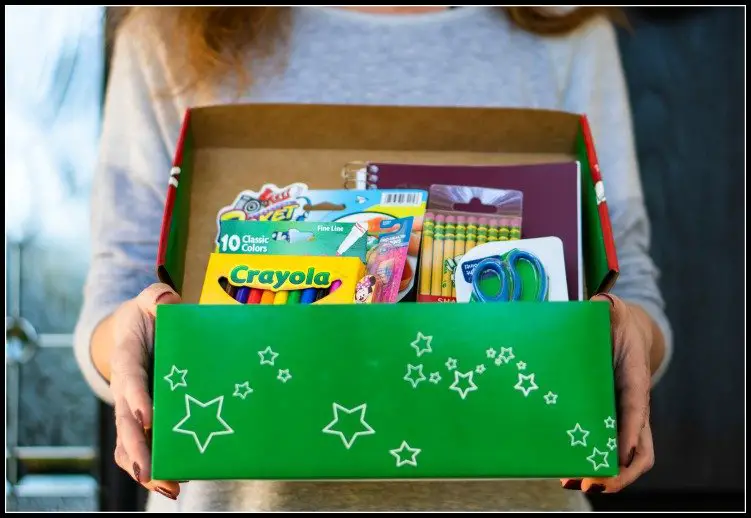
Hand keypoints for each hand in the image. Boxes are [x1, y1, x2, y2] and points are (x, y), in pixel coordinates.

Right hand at [110, 283, 182, 499]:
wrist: (135, 331)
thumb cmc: (147, 317)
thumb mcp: (150, 301)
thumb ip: (156, 298)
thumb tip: (167, 300)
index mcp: (128, 358)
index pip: (130, 379)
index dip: (137, 399)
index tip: (148, 418)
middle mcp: (127, 388)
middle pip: (127, 424)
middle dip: (139, 450)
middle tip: (151, 473)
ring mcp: (134, 407)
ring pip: (130, 443)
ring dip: (147, 468)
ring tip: (171, 488)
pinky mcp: (144, 419)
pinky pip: (142, 446)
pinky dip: (154, 466)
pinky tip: (175, 483)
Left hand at [561, 293, 654, 493]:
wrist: (619, 331)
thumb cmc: (614, 324)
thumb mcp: (612, 311)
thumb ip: (608, 306)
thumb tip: (600, 301)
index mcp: (634, 379)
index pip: (637, 409)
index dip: (631, 431)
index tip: (622, 452)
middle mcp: (631, 405)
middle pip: (639, 448)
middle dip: (620, 470)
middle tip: (594, 483)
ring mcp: (619, 417)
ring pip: (623, 457)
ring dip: (603, 475)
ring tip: (573, 483)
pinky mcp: (604, 420)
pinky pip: (602, 448)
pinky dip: (588, 462)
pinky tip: (563, 470)